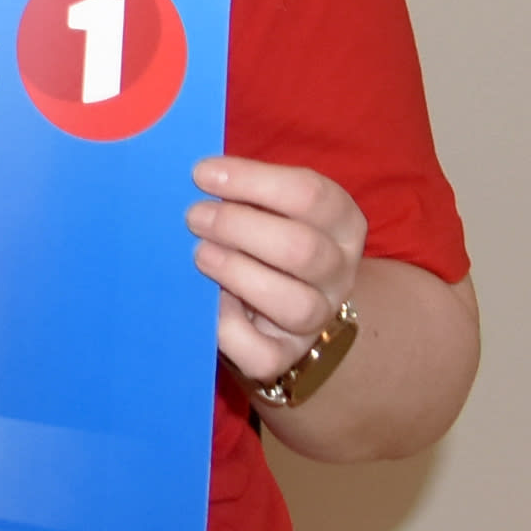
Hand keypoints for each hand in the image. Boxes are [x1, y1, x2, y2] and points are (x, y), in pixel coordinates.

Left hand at [186, 156, 367, 386]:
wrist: (272, 309)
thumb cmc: (256, 240)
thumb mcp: (262, 207)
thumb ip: (239, 190)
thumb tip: (191, 173)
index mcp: (339, 224)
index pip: (312, 195)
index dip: (253, 181)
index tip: (202, 173)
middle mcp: (337, 272)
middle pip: (304, 250)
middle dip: (239, 227)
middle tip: (194, 216)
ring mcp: (316, 319)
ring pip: (295, 304)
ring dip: (238, 273)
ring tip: (199, 254)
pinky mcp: (284, 357)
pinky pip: (263, 353)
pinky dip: (229, 328)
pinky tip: (209, 304)